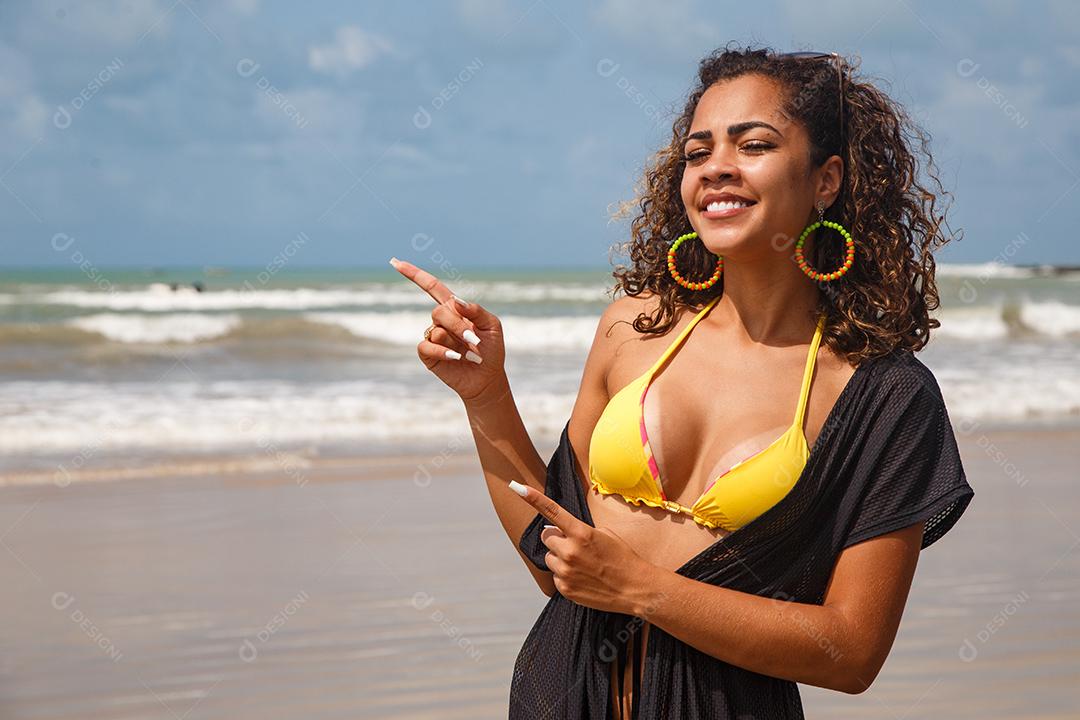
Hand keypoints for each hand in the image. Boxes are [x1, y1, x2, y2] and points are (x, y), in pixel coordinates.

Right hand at [389, 256, 507, 403]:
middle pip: (439, 311)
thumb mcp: (492, 325)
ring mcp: (432, 336)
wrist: (487, 377)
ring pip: (436, 329)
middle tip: (475, 341)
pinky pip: (427, 345)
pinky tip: (455, 357)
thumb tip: (455, 301)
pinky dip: (443, 351)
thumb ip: (476, 310)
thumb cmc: (491, 350)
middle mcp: (441, 320)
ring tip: (469, 353)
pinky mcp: (428, 354)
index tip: (395, 263)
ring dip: (455, 341)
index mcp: (455, 309)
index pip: (432, 287)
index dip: (415, 274)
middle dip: (458, 326)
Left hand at [509, 480, 652, 614]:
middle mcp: (570, 551)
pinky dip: (565, 575)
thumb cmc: (623, 557)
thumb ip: (579, 530)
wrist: (635, 588)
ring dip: (560, 557)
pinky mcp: (564, 588)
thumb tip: (558, 530)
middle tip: (574, 544)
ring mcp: (566, 571)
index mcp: (581, 532)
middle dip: (557, 538)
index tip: (517, 486)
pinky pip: (555, 576)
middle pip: (546, 536)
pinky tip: (583, 577)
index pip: (551, 511)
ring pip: (549, 557)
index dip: (532, 498)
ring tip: (582, 564)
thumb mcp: (605, 534)